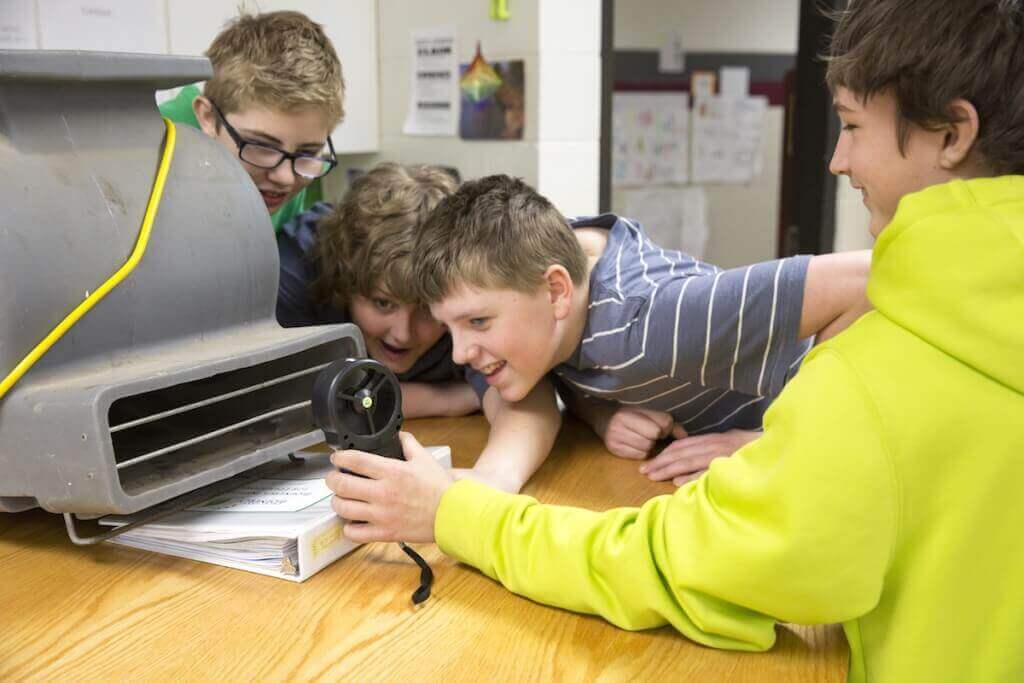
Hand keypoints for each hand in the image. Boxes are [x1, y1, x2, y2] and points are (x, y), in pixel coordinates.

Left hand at [325, 432, 454, 543]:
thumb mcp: (425, 459)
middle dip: (332, 479)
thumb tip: (398, 434)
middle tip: (334, 477)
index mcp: (392, 472)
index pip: (354, 460)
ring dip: (337, 501)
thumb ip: (408, 443)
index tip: (338, 458)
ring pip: (343, 508)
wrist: (453, 514)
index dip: (339, 457)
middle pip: (341, 484)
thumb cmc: (441, 488)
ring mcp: (382, 515)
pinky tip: (353, 521)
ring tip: (341, 498)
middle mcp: (383, 493)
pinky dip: (349, 527)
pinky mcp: (385, 533)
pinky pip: (355, 533)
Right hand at [598, 407, 685, 459]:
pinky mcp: (614, 450)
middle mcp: (620, 424)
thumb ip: (668, 423)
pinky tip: (636, 446)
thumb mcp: (647, 413)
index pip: (661, 424)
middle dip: (655, 437)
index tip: (659, 427)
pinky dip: (641, 453)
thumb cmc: (630, 416)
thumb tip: (685, 436)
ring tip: (642, 439)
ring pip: (646, 448)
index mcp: (630, 412)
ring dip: (649, 446)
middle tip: (649, 434)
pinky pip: (639, 456)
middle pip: (653, 437)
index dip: (665, 428)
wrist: (602, 418)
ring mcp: (615, 438)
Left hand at [639, 429, 760, 485]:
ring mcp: (719, 455)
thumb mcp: (727, 442)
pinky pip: (705, 472)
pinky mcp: (728, 465)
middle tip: (643, 471)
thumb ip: (709, 449)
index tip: (649, 464)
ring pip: (688, 461)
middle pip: (679, 453)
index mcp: (711, 440)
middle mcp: (712, 445)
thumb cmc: (751, 446)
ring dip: (668, 469)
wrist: (775, 445)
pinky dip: (690, 478)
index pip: (681, 446)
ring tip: (653, 476)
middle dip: (660, 462)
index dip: (664, 455)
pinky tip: (677, 484)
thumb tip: (692, 462)